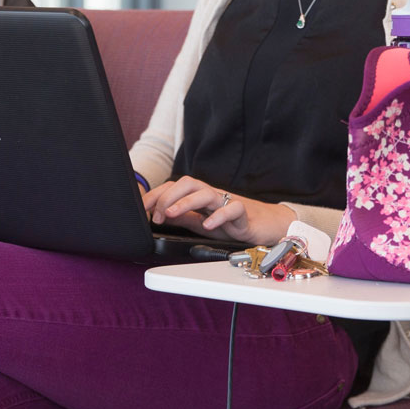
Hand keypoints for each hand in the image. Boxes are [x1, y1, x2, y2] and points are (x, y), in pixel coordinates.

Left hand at [142, 176, 295, 246]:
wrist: (266, 225)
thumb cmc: (233, 223)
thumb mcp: (202, 223)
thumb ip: (184, 218)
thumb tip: (160, 216)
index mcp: (199, 196)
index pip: (174, 187)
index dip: (156, 195)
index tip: (143, 208)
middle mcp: (212, 195)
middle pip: (187, 183)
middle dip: (167, 196)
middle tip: (157, 214)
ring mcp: (227, 202)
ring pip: (206, 193)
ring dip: (185, 202)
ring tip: (172, 214)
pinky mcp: (243, 213)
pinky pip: (232, 209)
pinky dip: (219, 216)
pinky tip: (208, 224)